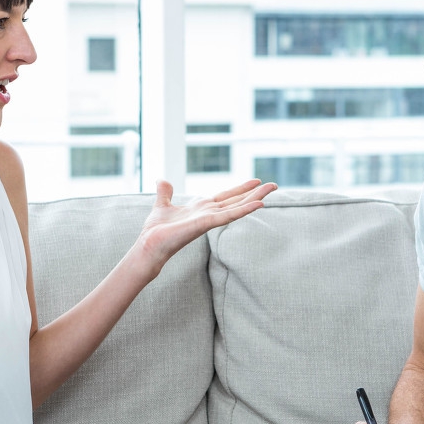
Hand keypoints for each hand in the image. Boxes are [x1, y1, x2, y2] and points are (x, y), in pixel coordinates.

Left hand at [135, 179, 276, 269]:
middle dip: (254, 192)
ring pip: (238, 206)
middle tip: (273, 185)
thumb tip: (162, 180)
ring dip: (255, 197)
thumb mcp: (162, 204)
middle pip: (236, 200)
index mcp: (202, 208)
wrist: (149, 244)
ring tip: (272, 188)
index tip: (255, 181)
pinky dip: (245, 209)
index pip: (225, 196)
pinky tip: (259, 203)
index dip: (240, 189)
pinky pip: (230, 215)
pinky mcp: (207, 223)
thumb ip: (165, 192)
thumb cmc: (156, 230)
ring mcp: (210, 219)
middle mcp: (209, 213)